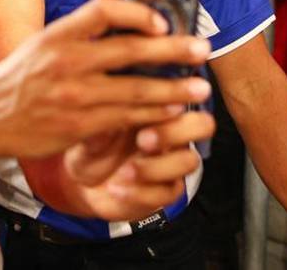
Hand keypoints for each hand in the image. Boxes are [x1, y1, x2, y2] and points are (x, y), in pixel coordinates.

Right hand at [0, 0, 212, 159]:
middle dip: (174, 50)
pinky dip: (153, 116)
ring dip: (174, 90)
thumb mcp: (43, 43)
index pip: (104, 10)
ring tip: (200, 88)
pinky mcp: (78, 126)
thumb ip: (81, 34)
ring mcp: (72, 95)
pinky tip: (171, 113)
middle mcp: (65, 61)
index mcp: (58, 34)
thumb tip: (130, 24)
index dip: (137, 13)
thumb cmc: (19, 78)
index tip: (162, 21)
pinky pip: (125, 119)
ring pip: (136, 90)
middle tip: (203, 49)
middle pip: (130, 50)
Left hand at [68, 110, 215, 221]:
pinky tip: (117, 189)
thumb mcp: (90, 126)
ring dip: (156, 166)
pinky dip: (141, 193)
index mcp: (158, 108)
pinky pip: (167, 193)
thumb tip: (107, 106)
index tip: (153, 102)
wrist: (83, 181)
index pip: (183, 94)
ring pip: (189, 161)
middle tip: (144, 139)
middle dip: (177, 130)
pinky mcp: (164, 192)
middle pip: (203, 124)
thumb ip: (102, 117)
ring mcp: (172, 163)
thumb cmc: (93, 143)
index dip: (176, 96)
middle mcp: (172, 133)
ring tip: (126, 171)